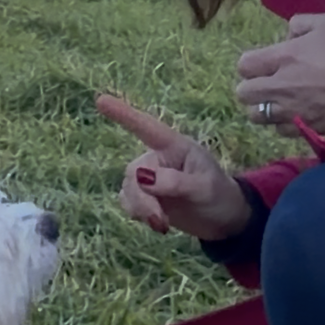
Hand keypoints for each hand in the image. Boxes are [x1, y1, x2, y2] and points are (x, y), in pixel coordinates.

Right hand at [95, 95, 250, 239]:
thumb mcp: (203, 187)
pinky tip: (157, 223)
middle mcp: (157, 158)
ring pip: (128, 189)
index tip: (100, 100)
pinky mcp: (145, 197)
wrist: (223, 220)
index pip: (146, 127)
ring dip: (140, 209)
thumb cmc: (219, 195)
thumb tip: (141, 177)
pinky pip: (127, 201)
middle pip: (133, 172)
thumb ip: (174, 182)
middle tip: (160, 222)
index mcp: (174, 146)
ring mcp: (149, 178)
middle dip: (142, 198)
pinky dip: (137, 214)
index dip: (123, 114)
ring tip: (163, 225)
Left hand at [235, 13, 324, 136]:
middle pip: (243, 94)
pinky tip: (294, 114)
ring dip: (262, 108)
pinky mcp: (307, 128)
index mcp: (284, 57)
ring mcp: (293, 111)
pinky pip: (280, 131)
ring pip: (256, 117)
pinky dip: (282, 124)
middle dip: (251, 87)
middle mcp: (282, 86)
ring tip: (277, 101)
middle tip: (267, 83)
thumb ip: (299, 23)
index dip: (251, 64)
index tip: (264, 63)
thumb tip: (287, 35)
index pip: (244, 65)